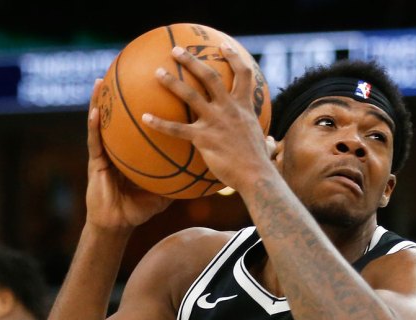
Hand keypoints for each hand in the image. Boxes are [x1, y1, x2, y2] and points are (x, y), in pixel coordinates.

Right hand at [86, 79, 172, 230]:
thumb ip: (180, 176)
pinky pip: (95, 140)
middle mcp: (120, 145)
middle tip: (129, 74)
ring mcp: (106, 151)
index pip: (144, 124)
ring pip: (104, 122)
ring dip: (101, 101)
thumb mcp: (166, 190)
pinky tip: (95, 111)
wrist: (118, 224)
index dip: (147, 106)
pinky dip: (93, 125)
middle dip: (123, 95)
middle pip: (122, 116)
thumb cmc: (140, 208)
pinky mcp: (95, 161)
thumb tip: (205, 170)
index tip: (155, 86)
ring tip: (102, 81)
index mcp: (136, 150)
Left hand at [142, 43, 274, 195]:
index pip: (243, 75)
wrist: (256, 177)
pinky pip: (177, 129)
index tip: (223, 45)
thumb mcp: (266, 145)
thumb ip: (266, 140)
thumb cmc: (260, 164)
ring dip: (172, 82)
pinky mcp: (204, 139)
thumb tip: (271, 143)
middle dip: (192, 61)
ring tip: (157, 72)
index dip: (233, 58)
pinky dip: (160, 123)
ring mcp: (215, 122)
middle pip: (210, 77)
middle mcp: (229, 109)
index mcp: (244, 107)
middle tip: (176, 51)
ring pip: (190, 95)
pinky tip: (145, 117)